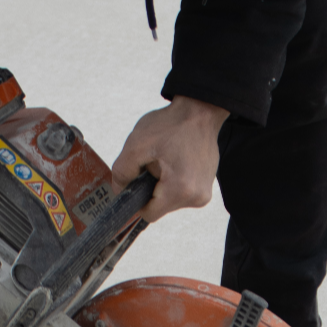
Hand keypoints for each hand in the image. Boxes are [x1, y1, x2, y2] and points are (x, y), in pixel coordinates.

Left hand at [111, 96, 229, 221]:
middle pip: (160, 207)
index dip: (138, 199)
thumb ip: (122, 172)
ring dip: (163, 184)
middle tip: (155, 162)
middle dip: (152, 188)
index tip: (138, 180)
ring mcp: (204, 193)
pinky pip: (181, 192)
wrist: (200, 111)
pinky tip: (176, 160)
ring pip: (170, 200)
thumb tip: (119, 190)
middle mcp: (196, 197)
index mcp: (180, 190)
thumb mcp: (137, 144)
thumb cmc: (173, 124)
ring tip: (168, 159)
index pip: (149, 214)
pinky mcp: (207, 187)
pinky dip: (174, 180)